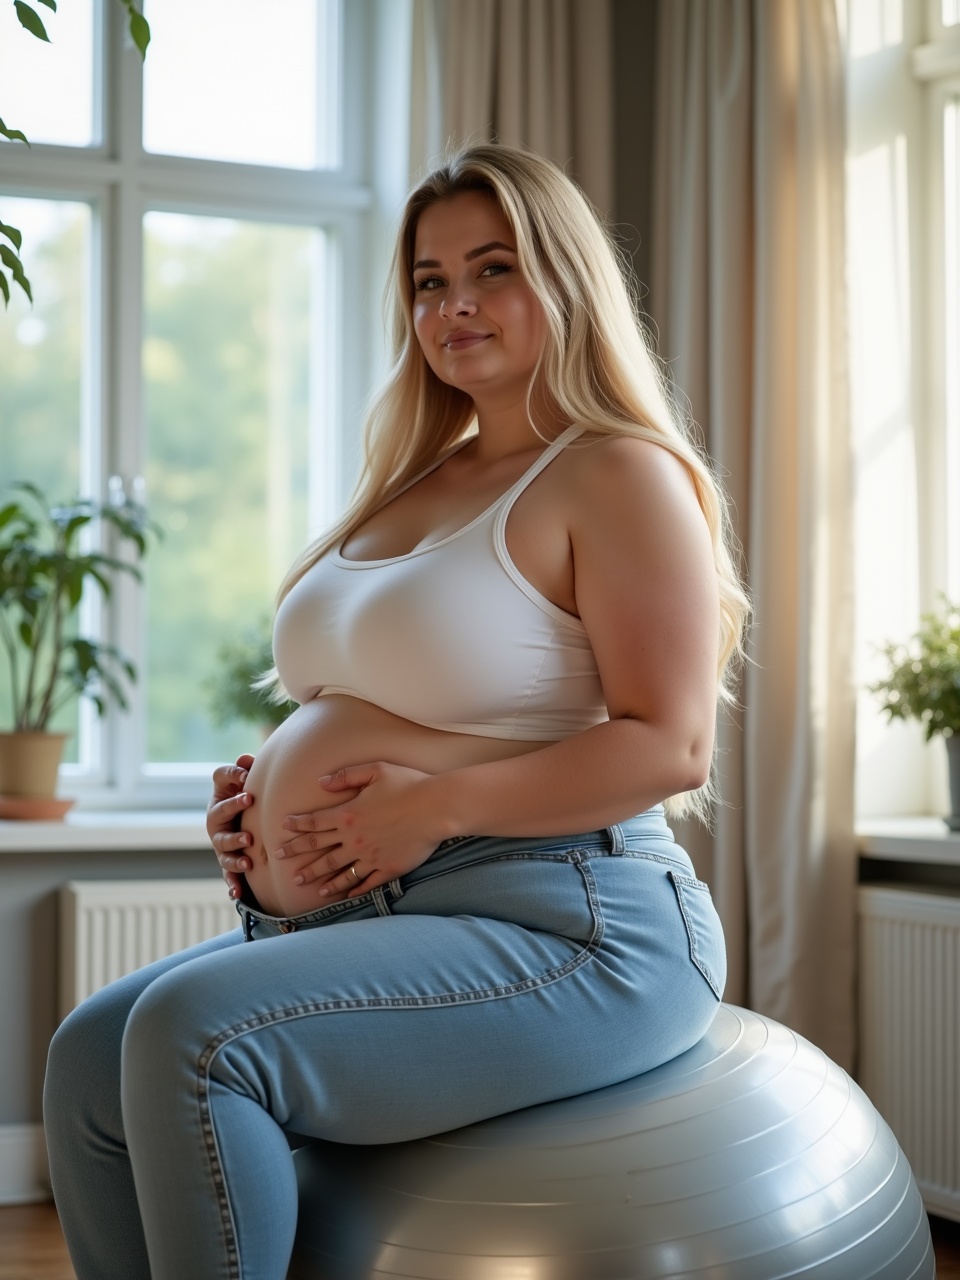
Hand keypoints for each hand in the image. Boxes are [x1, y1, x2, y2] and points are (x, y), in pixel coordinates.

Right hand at [206, 753, 255, 899]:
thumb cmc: (245, 796)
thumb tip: (247, 759)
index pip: (221, 780)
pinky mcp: (228, 861)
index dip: (232, 779)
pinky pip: (227, 874)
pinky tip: (236, 894)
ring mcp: (220, 842)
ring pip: (223, 849)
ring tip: (247, 861)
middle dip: (232, 821)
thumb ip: (245, 770)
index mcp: (221, 792)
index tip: (249, 786)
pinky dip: (231, 884)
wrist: (243, 821)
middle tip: (250, 831)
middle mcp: (216, 819)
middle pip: (218, 818)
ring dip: (233, 855)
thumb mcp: (245, 781)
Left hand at [277, 762, 443, 897]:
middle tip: (279, 860)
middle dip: (297, 854)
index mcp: (348, 814)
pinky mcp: (387, 868)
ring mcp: (370, 856)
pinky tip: (344, 894)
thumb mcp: (375, 771)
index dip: (297, 826)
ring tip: (304, 883)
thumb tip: (321, 781)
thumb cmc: (409, 784)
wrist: (437, 808)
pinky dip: (352, 889)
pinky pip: (365, 882)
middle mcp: (354, 838)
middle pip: (319, 849)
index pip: (314, 822)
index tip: (282, 829)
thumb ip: (346, 776)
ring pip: (338, 870)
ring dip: (319, 877)